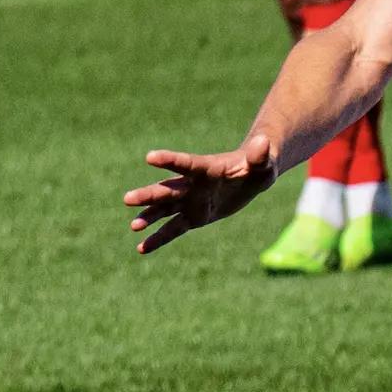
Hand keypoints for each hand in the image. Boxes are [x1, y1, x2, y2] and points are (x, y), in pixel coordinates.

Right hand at [123, 133, 276, 254]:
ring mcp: (190, 201)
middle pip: (168, 189)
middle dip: (149, 194)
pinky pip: (173, 229)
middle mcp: (192, 184)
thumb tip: (262, 142)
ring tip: (134, 226)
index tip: (150, 156)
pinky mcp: (193, 217)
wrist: (251, 177)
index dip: (170, 160)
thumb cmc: (259, 166)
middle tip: (127, 198)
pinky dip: (158, 239)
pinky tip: (141, 249)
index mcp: (207, 168)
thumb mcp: (264, 162)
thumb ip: (260, 155)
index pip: (187, 163)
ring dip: (149, 216)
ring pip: (165, 209)